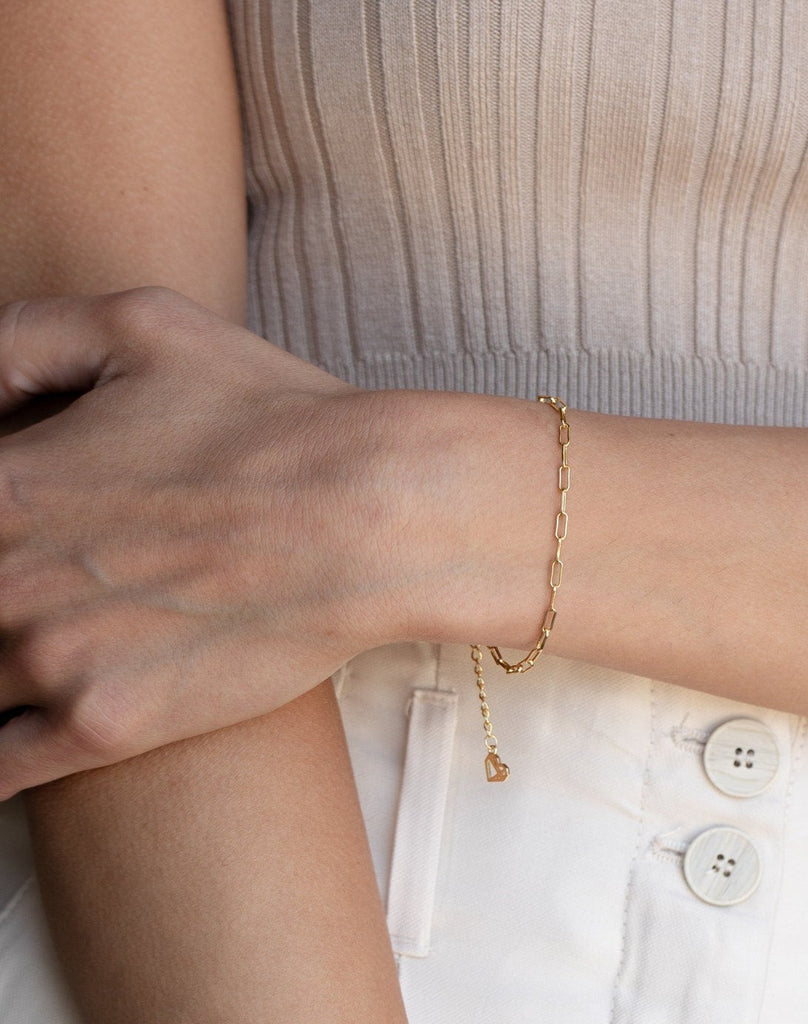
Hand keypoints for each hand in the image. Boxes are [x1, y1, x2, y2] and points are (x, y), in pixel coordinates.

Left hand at [0, 288, 397, 796]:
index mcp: (1, 484)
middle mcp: (2, 579)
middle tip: (52, 580)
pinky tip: (14, 733)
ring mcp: (51, 663)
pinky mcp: (106, 726)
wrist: (371, 517)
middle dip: (1, 588)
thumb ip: (17, 338)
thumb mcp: (141, 324)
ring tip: (54, 642)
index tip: (19, 530)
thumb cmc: (271, 419)